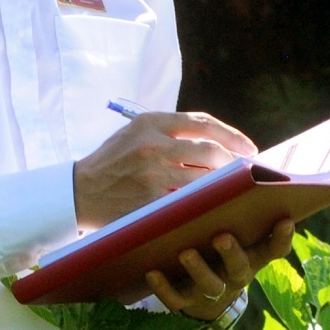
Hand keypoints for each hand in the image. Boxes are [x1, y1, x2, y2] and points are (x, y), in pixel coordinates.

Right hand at [73, 110, 258, 227]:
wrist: (79, 191)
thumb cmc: (112, 161)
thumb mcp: (134, 133)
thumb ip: (169, 131)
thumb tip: (216, 140)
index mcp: (150, 122)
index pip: (202, 122)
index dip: (232, 135)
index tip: (249, 148)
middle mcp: (152, 145)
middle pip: (210, 151)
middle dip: (234, 162)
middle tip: (246, 172)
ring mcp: (152, 174)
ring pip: (204, 178)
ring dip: (223, 185)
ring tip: (235, 189)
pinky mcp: (151, 201)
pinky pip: (189, 201)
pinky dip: (204, 203)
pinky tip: (214, 206)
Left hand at [147, 221, 296, 320]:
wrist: (206, 296)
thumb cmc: (222, 249)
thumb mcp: (236, 233)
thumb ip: (239, 210)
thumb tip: (237, 161)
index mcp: (253, 255)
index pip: (275, 248)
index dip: (282, 237)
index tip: (285, 219)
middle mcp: (236, 275)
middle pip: (239, 267)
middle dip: (231, 253)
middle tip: (221, 236)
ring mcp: (211, 290)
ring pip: (208, 284)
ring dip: (197, 269)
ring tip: (185, 253)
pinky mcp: (186, 301)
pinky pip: (174, 298)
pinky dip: (162, 287)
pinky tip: (151, 272)